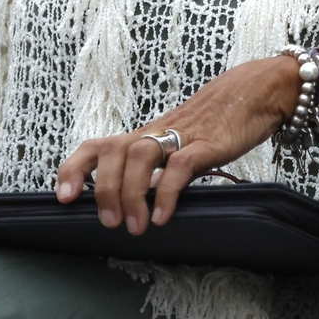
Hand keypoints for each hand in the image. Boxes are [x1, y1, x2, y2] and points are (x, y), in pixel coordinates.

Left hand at [54, 55, 298, 236]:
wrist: (254, 92)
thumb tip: (136, 206)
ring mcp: (181, 136)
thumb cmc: (215, 124)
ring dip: (130, 193)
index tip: (63, 197)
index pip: (99, 145)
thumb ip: (157, 172)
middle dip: (103, 189)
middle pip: (113, 150)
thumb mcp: (178, 147)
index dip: (75, 168)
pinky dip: (167, 192)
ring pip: (140, 155)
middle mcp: (155, 133)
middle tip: (108, 222)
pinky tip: (163, 216)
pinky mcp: (207, 143)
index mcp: (144, 136)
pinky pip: (181, 166)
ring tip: (134, 226)